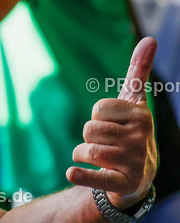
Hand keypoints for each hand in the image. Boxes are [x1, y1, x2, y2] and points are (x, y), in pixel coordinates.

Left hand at [68, 37, 157, 208]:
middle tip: (104, 146)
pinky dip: (80, 175)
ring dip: (82, 155)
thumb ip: (138, 73)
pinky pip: (94, 176)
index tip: (112, 126)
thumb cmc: (129, 133)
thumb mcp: (133, 104)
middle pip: (91, 129)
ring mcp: (134, 162)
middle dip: (89, 138)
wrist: (137, 178)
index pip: (98, 109)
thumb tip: (149, 38)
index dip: (98, 118)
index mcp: (141, 116)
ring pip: (87, 150)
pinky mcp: (124, 183)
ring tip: (97, 161)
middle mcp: (142, 138)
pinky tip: (72, 173)